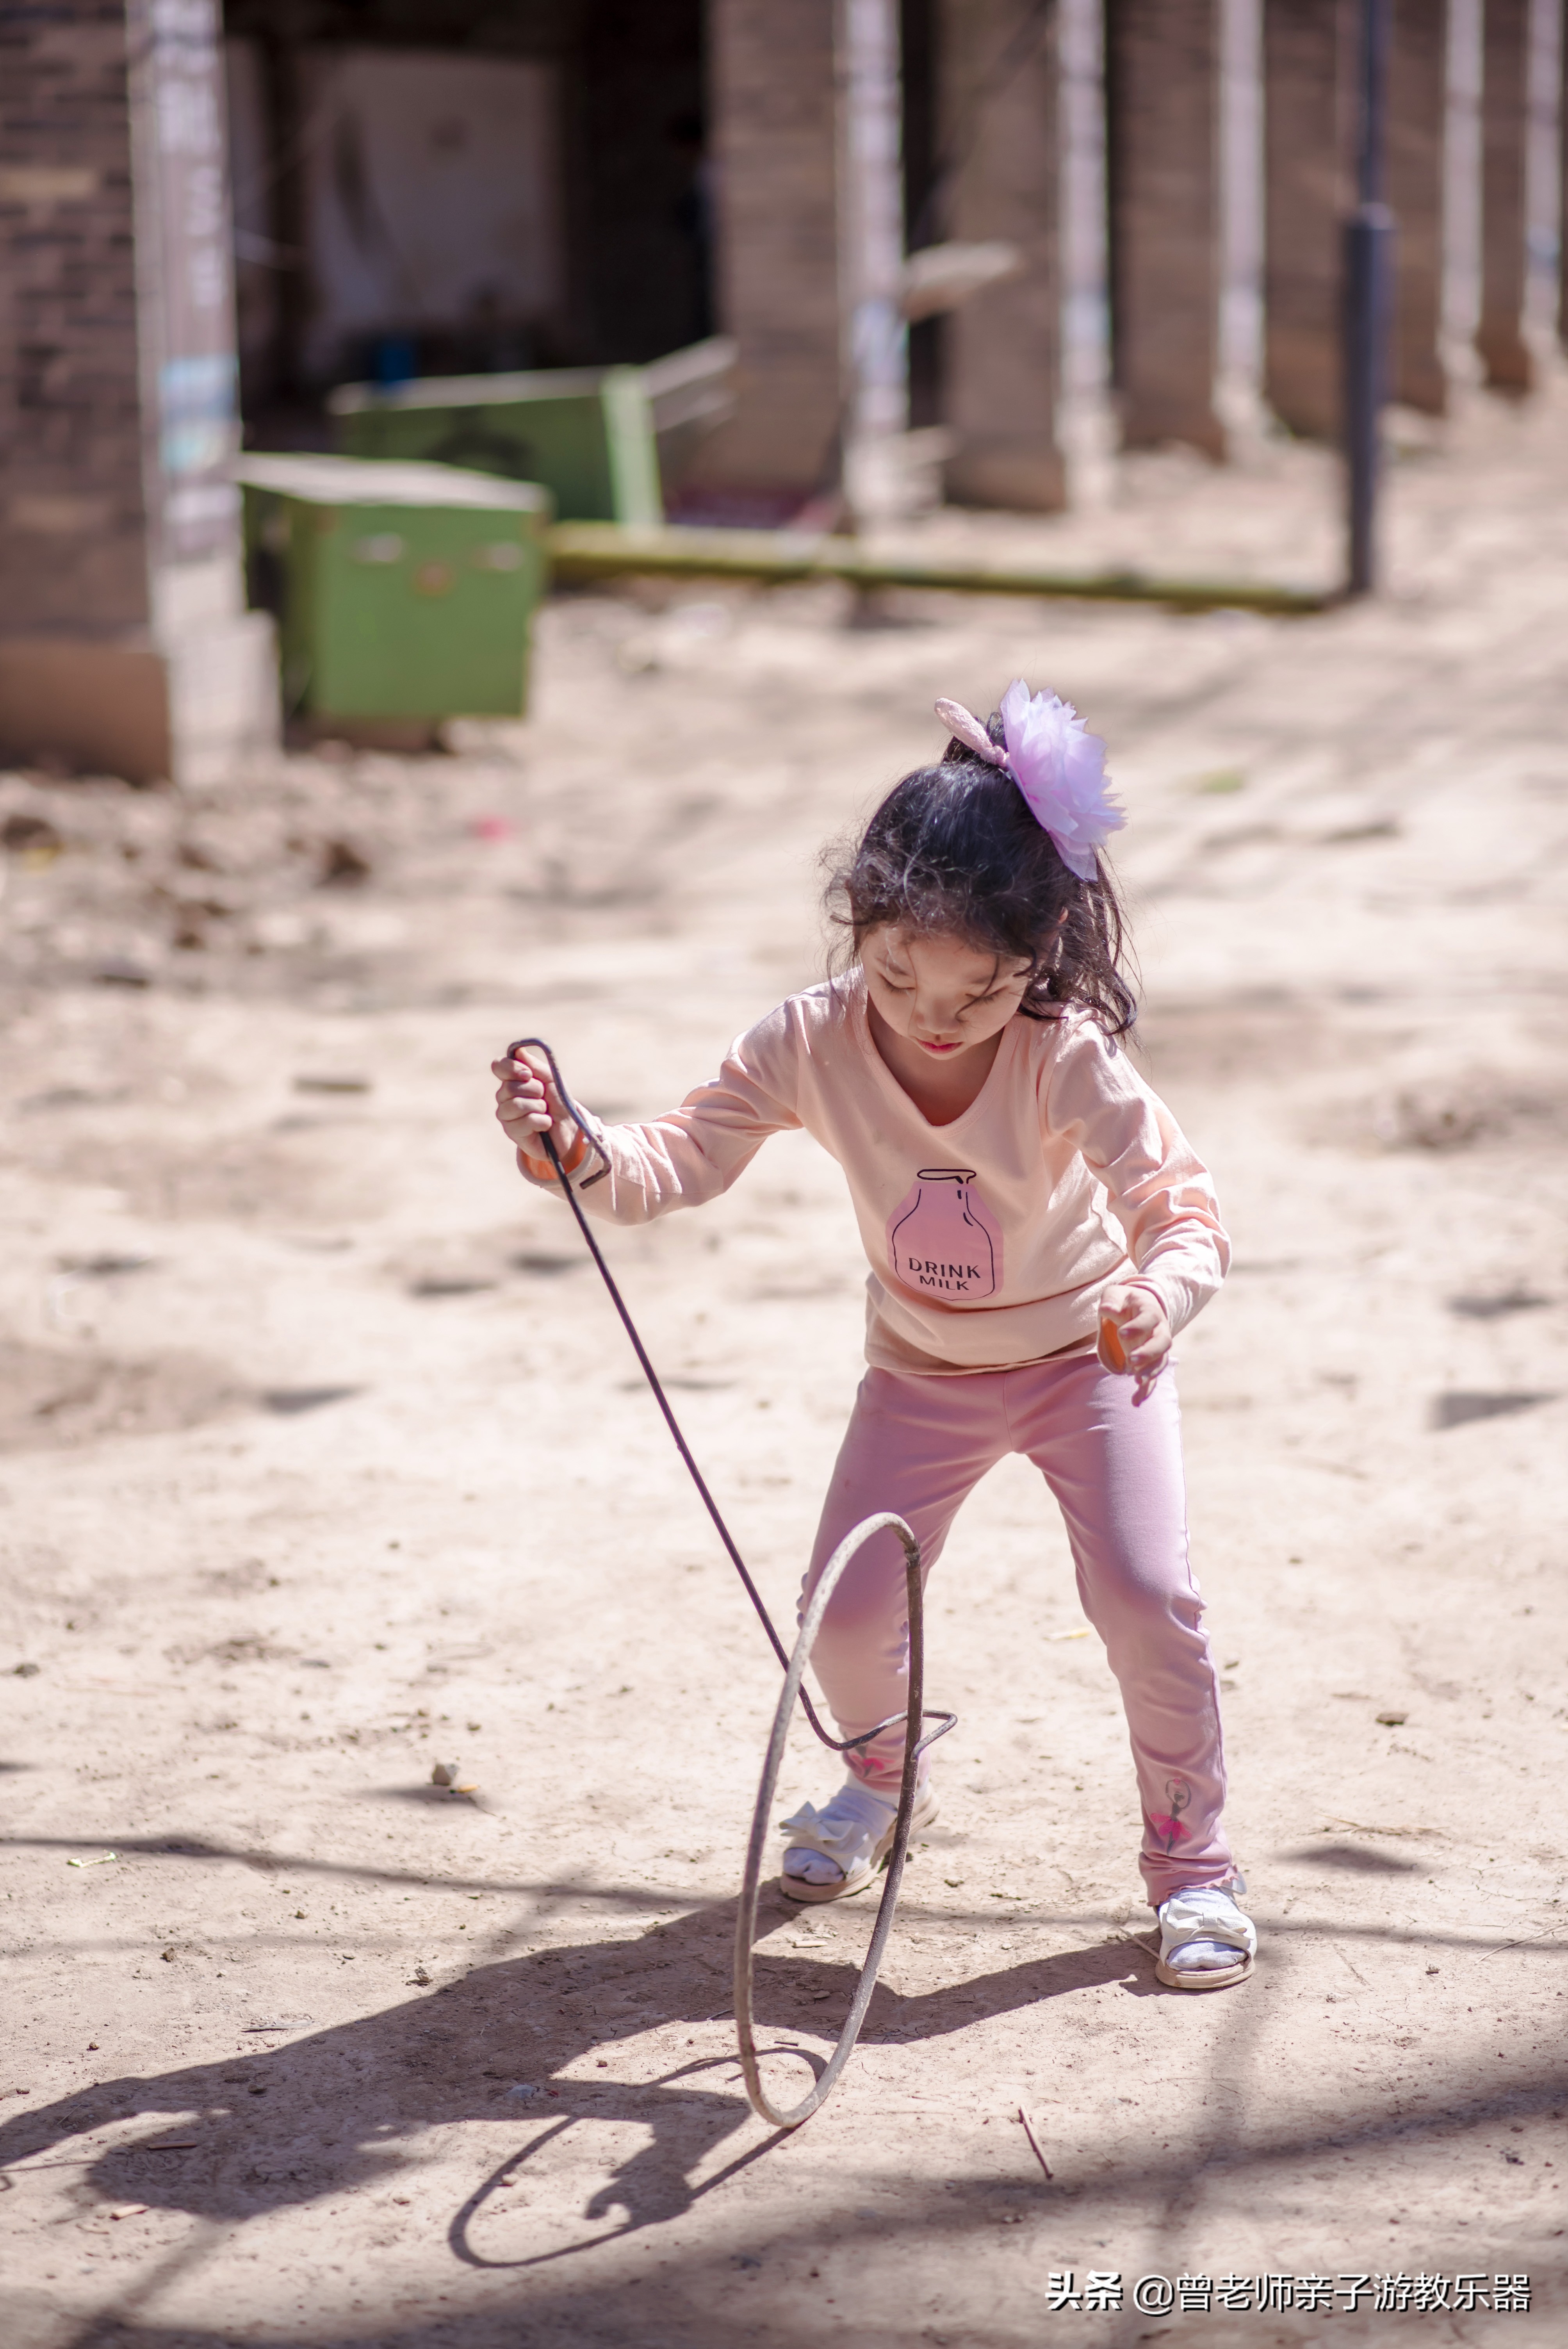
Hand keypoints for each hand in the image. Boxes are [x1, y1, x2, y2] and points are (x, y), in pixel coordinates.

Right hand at [492, 1043, 583, 1173]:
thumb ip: (534, 1065)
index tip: (528, 1074)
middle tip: (544, 1097)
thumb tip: (518, 1051)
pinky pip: (526, 1121)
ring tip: (545, 1111)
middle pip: (510, 1087)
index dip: (512, 1068)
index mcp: (512, 1079)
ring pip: (517, 1105)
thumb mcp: (551, 1078)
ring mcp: (506, 1114)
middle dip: (535, 1090)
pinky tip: (544, 1124)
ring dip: (539, 1107)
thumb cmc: (557, 1101)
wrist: (568, 1127)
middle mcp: (504, 1096)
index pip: (498, 1066)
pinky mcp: (512, 1131)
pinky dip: (542, 1121)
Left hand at [1097, 1282, 1170, 1400]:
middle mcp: (1159, 1330)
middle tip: (1131, 1360)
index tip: (1122, 1334)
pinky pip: (1153, 1377)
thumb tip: (1106, 1309)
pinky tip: (1135, 1401)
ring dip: (1150, 1372)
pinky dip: (1146, 1390)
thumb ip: (1111, 1300)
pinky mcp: (1151, 1362)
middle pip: (1162, 1342)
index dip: (1138, 1326)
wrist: (1136, 1309)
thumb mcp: (1114, 1295)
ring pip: (1161, 1361)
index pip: (1149, 1318)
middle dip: (1148, 1352)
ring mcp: (1157, 1348)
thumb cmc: (1123, 1301)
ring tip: (1137, 1381)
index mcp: (1150, 1311)